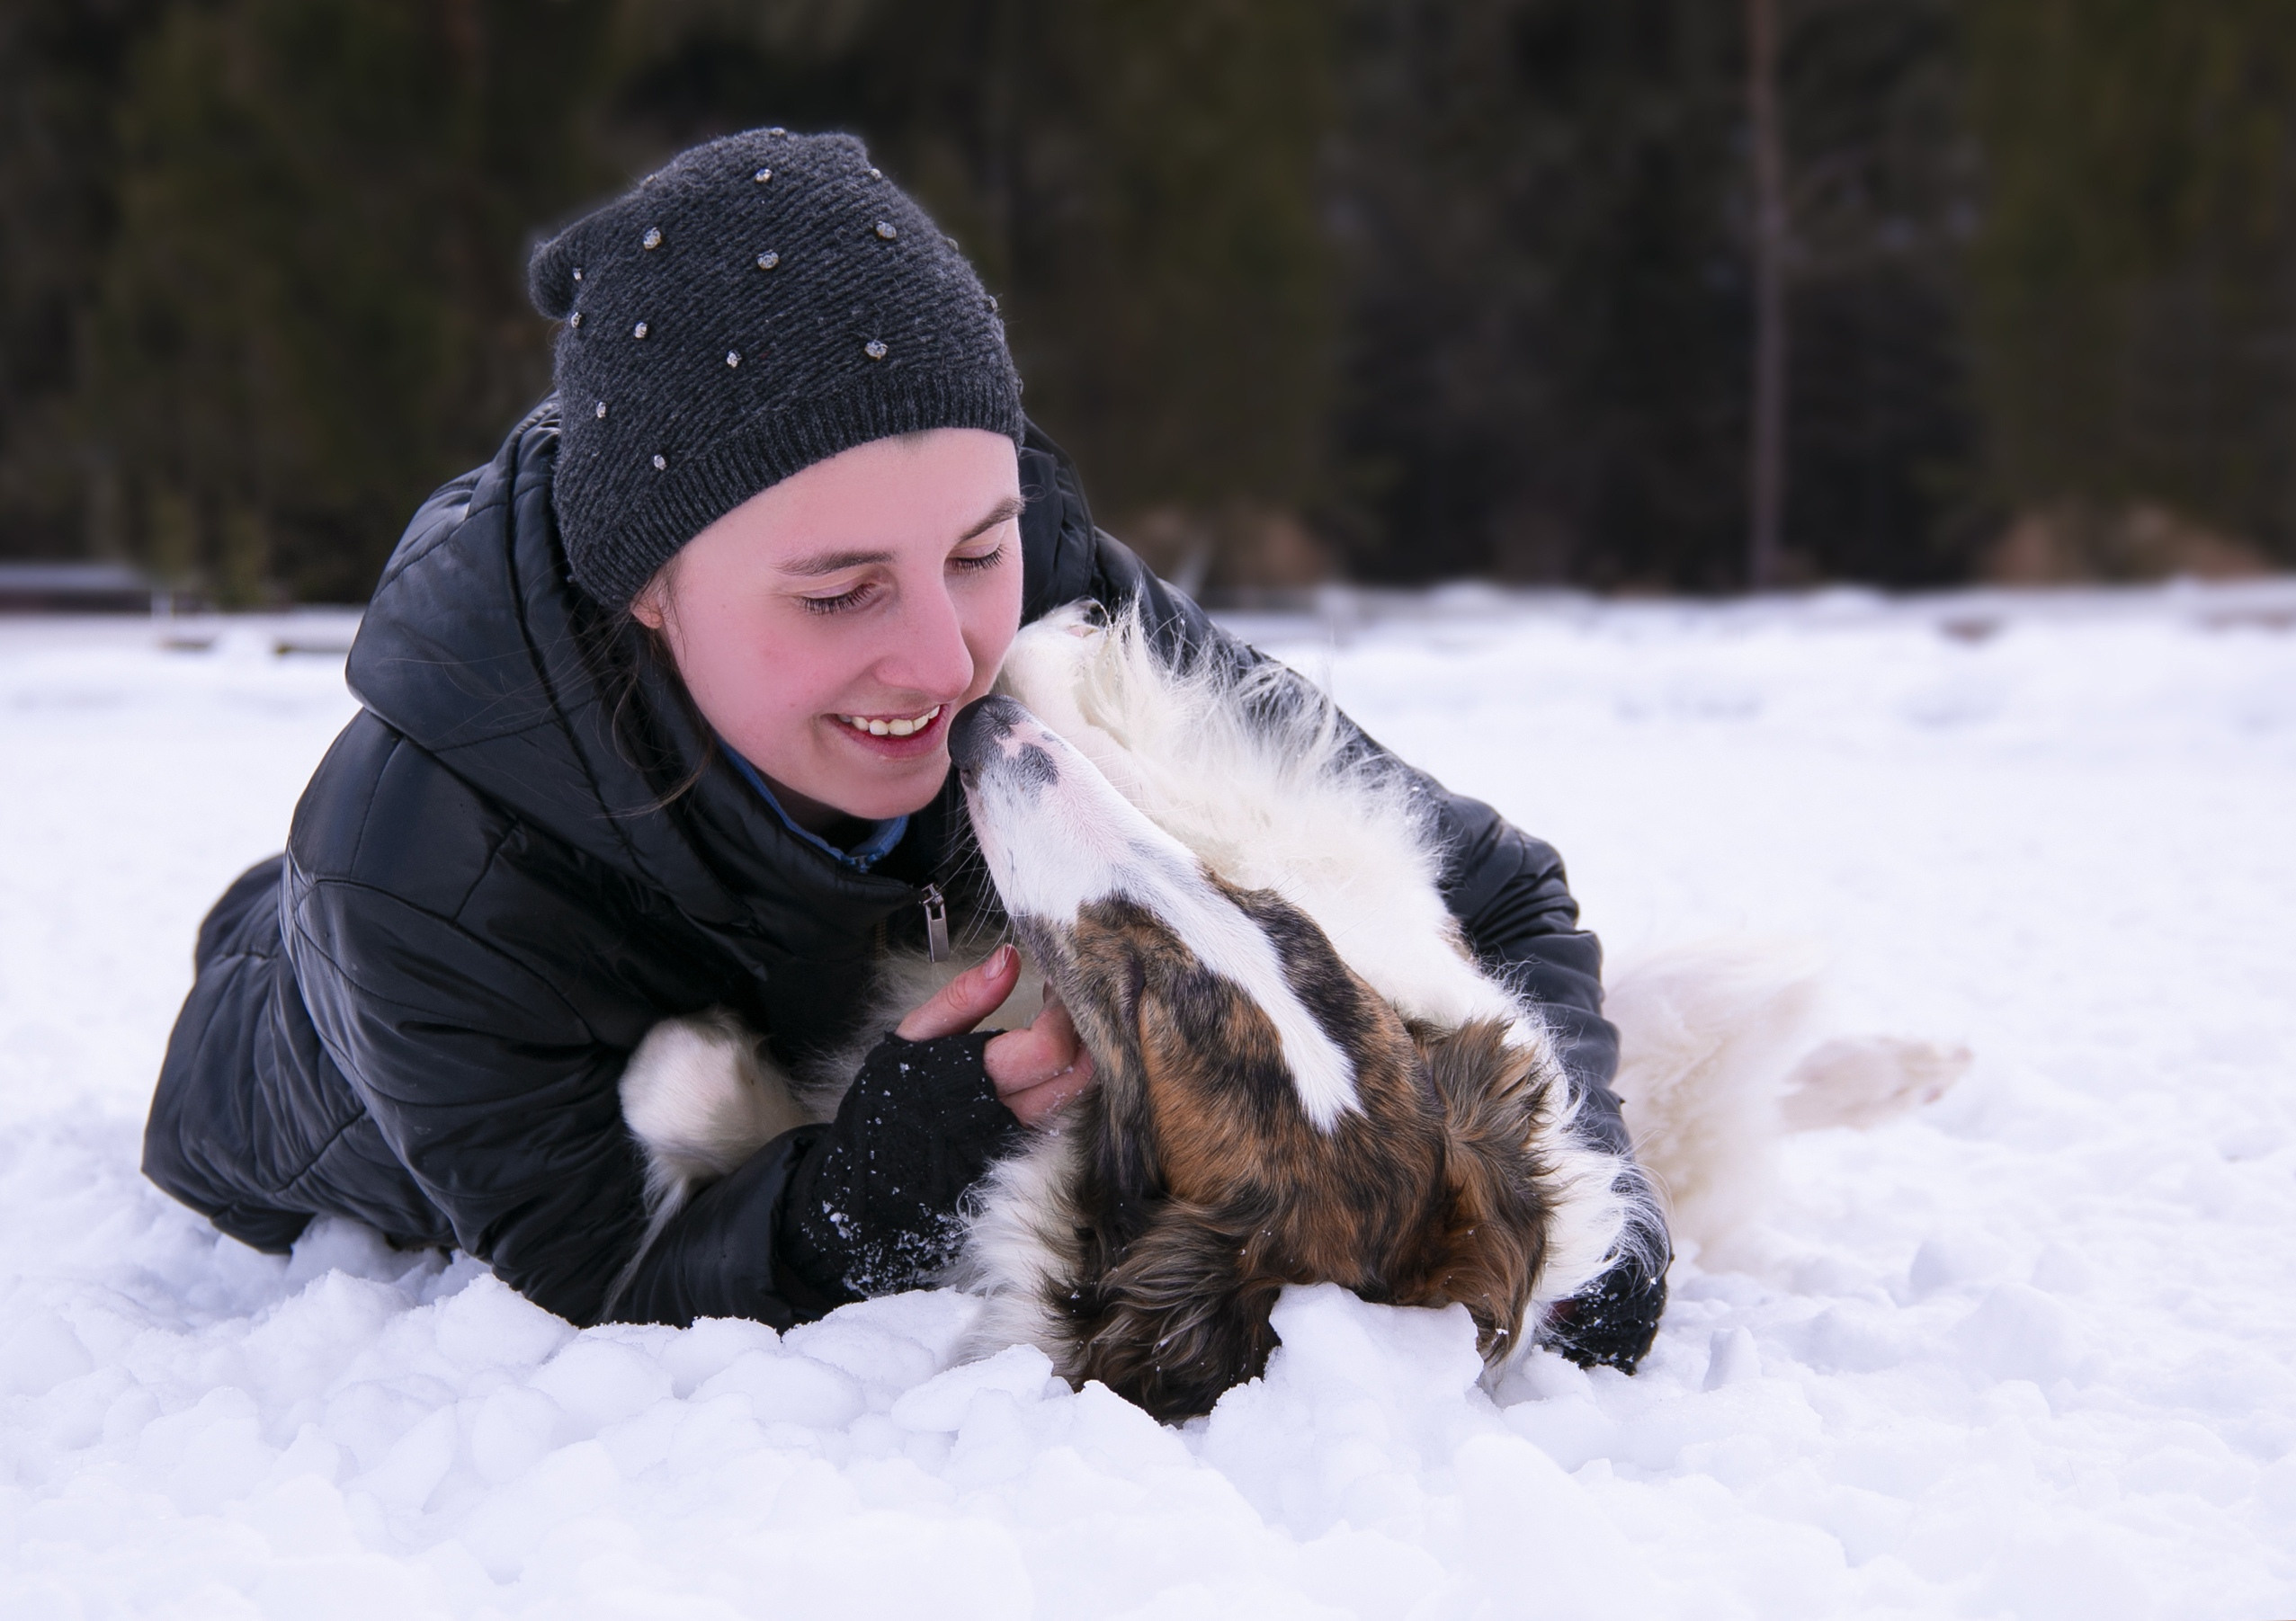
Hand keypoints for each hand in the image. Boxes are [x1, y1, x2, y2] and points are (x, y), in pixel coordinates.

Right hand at [896, 943, 1097, 1126]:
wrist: (885, 1144)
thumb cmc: (900, 1083)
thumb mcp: (919, 1032)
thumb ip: (963, 996)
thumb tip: (1008, 958)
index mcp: (978, 1084)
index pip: (1048, 1049)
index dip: (1061, 1011)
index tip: (1053, 982)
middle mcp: (1008, 1114)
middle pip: (1077, 1072)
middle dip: (1081, 1028)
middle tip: (1066, 998)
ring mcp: (1022, 1129)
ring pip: (1077, 1089)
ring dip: (1080, 1048)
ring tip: (1060, 1018)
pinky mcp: (1026, 1134)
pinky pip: (1065, 1101)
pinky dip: (1070, 1068)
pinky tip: (1055, 1045)